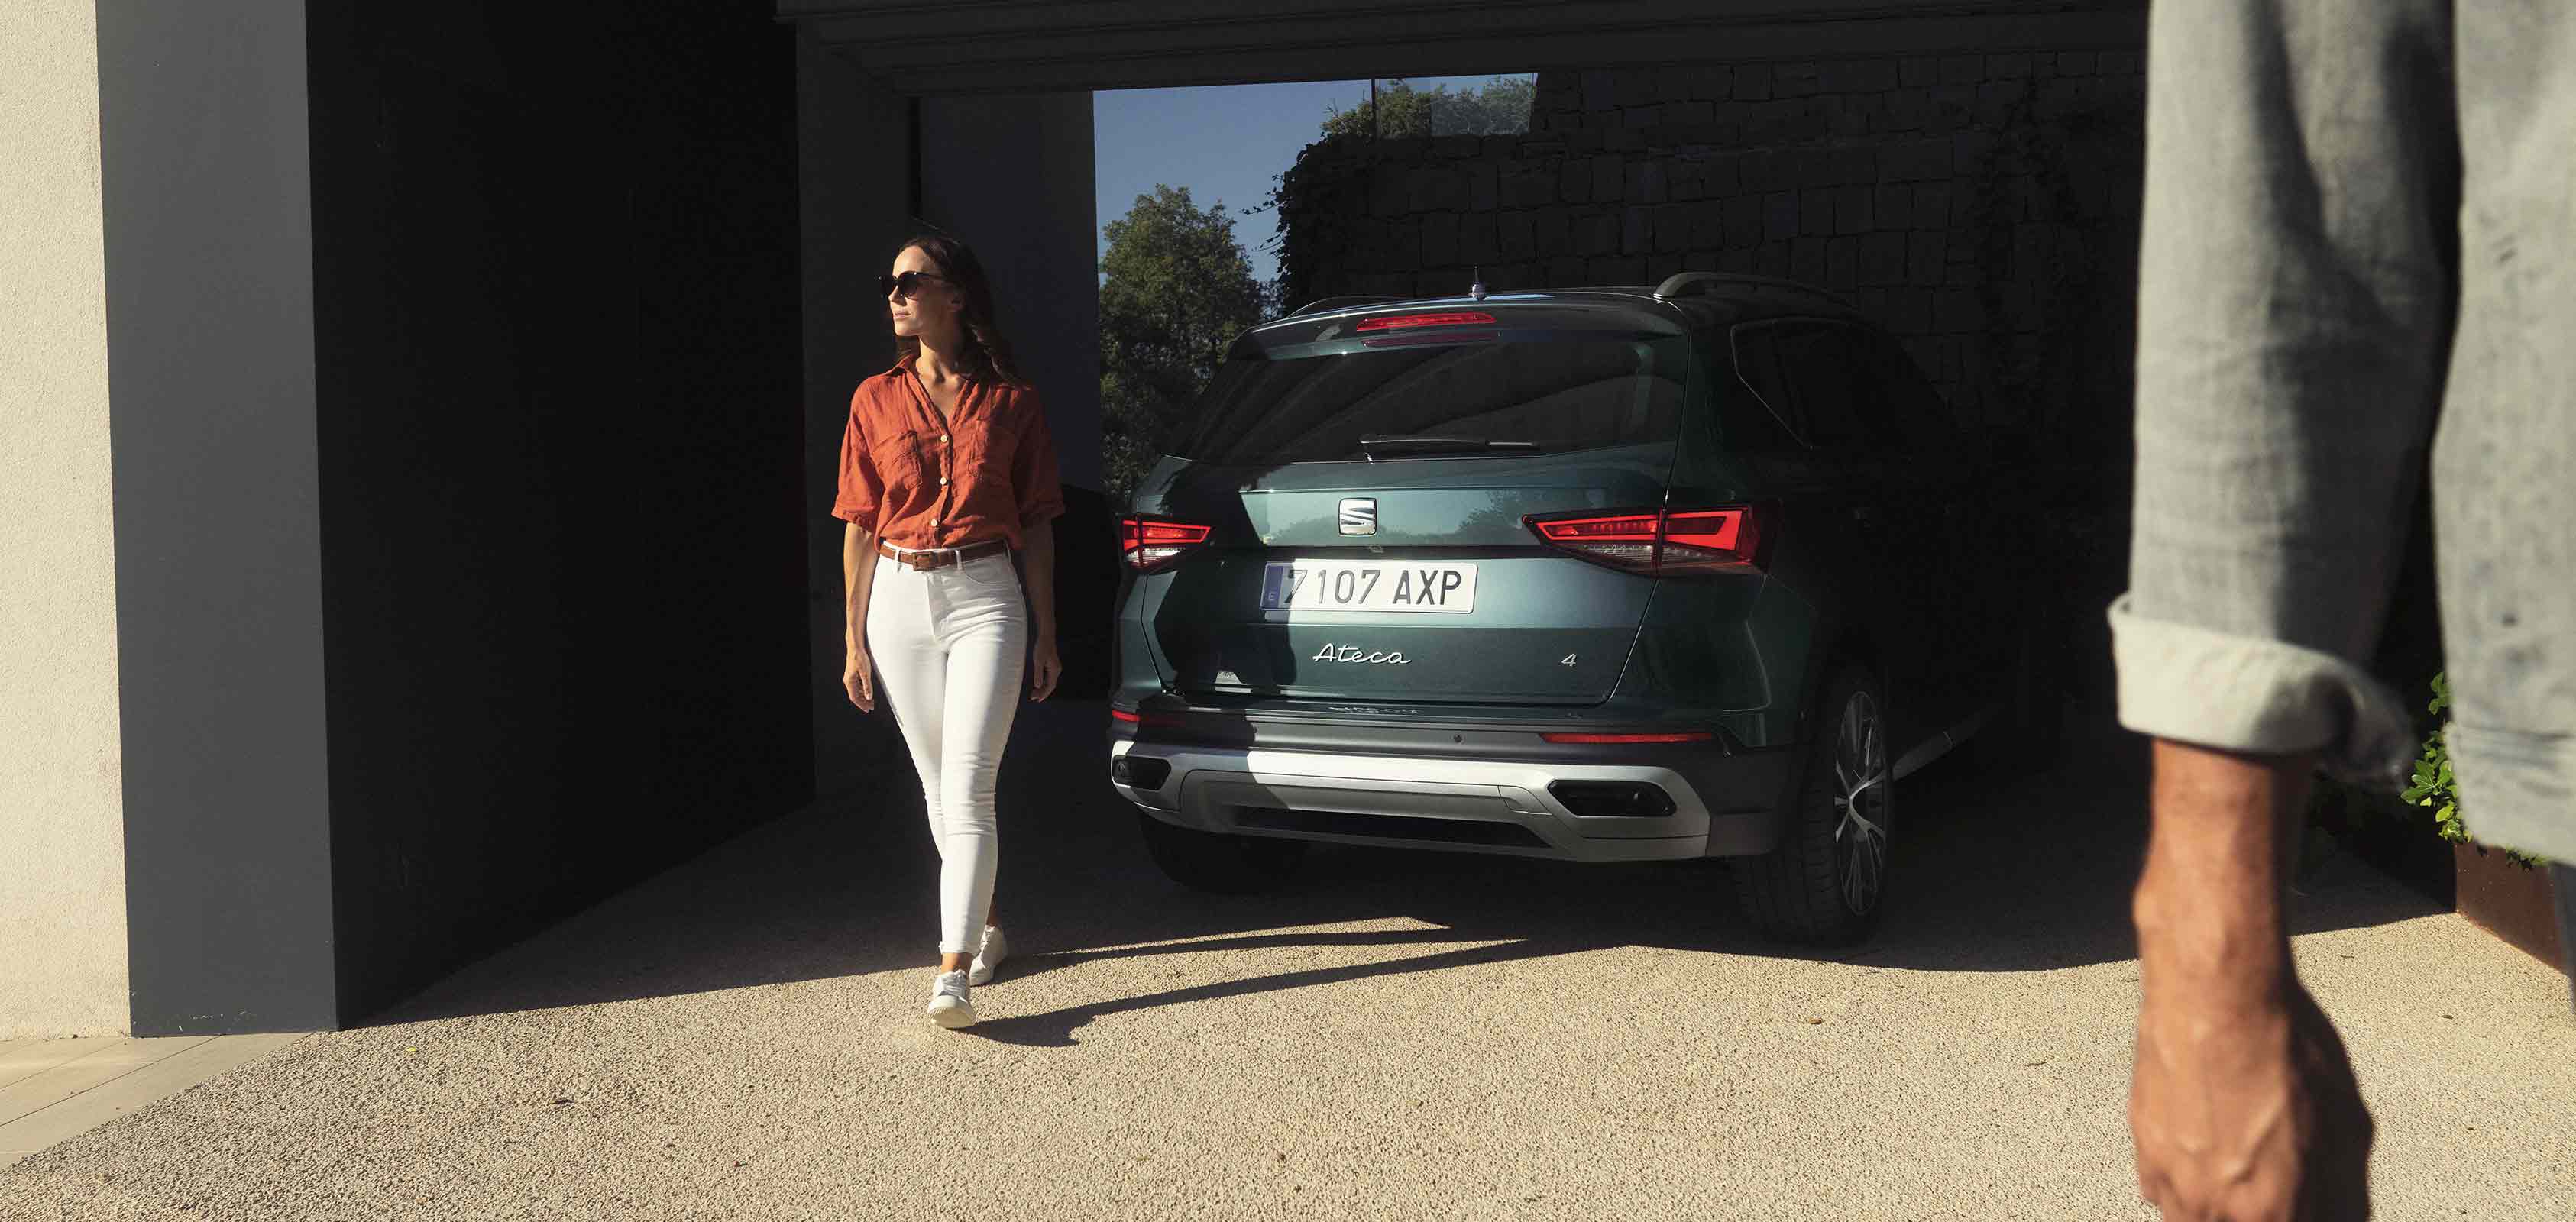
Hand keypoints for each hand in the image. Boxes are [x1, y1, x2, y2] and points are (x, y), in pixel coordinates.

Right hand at [843, 649, 873, 711]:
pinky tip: (867, 692)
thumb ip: (867, 686)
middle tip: (872, 706)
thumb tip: (869, 697)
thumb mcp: (865, 673)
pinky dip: (862, 691)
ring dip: (863, 697)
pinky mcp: (852, 676)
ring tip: (871, 701)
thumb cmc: (860, 659)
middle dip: (863, 702)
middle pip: (855, 696)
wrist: (855, 648)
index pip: (855, 698)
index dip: (862, 704)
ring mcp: (849, 679)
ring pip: (856, 692)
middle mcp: (848, 681)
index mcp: (849, 682)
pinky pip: (856, 687)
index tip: (868, 709)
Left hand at [1028, 636, 1059, 701]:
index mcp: (1054, 670)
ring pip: (1049, 682)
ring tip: (1033, 694)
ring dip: (1042, 688)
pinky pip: (1048, 678)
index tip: (1038, 699)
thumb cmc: (1042, 647)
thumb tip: (1037, 686)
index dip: (1044, 694)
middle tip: (1033, 698)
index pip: (1050, 686)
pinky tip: (1037, 685)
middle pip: (1050, 685)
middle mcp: (1056, 670)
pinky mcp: (1051, 666)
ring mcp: (1055, 668)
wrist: (1046, 637)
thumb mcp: (1038, 661)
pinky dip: (1043, 683)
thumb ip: (1038, 674)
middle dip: (1042, 692)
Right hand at [2132, 968, 2374, 1220]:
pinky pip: (2163, 1191)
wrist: (2214, 999)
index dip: (2308, 1212)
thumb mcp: (2349, 1126)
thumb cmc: (2281, 1049)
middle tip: (2278, 1184)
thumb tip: (2343, 1211)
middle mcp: (2214, 1207)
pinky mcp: (2144, 1149)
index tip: (2309, 1202)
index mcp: (2272, 1211)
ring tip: (2244, 1172)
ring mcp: (2172, 1180)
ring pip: (2195, 1220)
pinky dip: (2186, 1182)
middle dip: (2265, 1210)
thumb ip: (2346, 1190)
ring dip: (2222, 1208)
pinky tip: (2208, 1150)